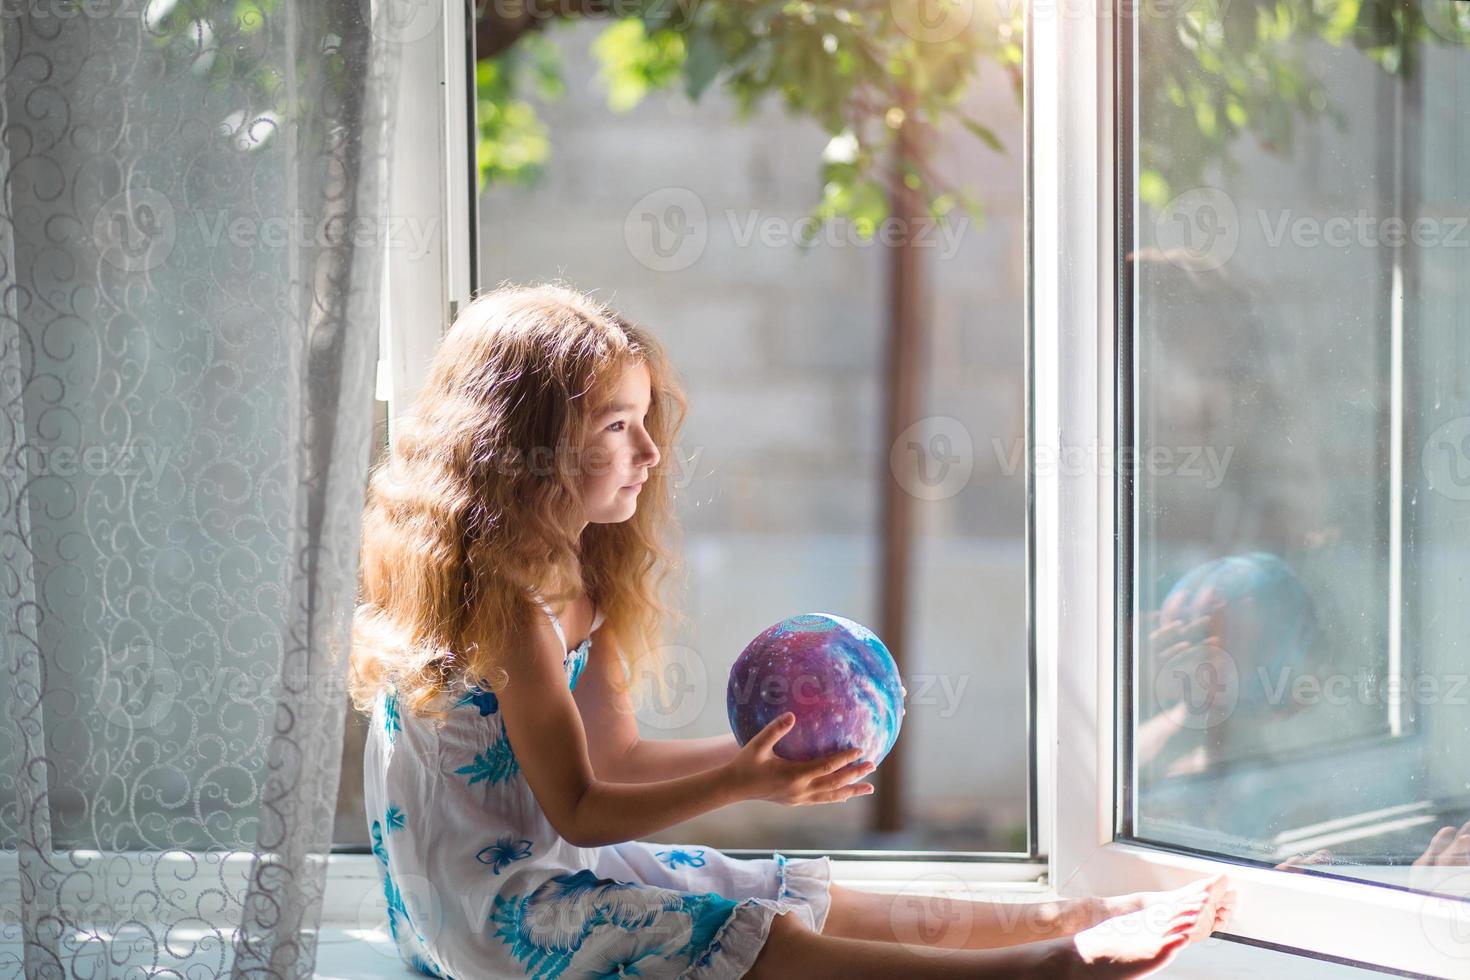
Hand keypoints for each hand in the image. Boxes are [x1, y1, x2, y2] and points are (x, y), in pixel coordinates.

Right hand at [724, 713, 875, 805]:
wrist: (735, 787)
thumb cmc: (746, 762)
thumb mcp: (758, 744)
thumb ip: (775, 729)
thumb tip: (791, 715)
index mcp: (794, 775)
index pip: (827, 766)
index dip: (845, 758)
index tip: (860, 750)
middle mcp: (801, 790)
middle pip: (835, 782)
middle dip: (855, 774)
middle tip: (873, 766)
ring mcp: (800, 798)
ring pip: (832, 795)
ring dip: (851, 790)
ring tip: (869, 788)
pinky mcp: (797, 801)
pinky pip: (822, 800)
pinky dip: (837, 796)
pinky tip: (847, 794)